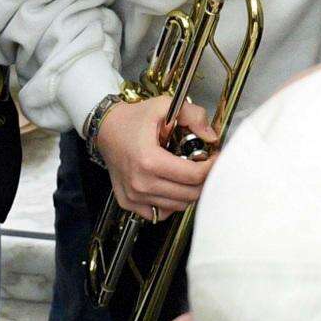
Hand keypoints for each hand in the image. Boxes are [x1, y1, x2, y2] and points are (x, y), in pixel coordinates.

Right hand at [94, 91, 217, 220]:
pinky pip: (160, 213)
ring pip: (177, 206)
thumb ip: (193, 116)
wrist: (106, 128)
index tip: (214, 159)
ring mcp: (133, 195)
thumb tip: (211, 137)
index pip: (194, 176)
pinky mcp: (129, 202)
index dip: (211, 167)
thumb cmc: (133, 119)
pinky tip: (170, 186)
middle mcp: (140, 182)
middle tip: (203, 166)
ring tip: (186, 175)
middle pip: (189, 194)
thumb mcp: (165, 106)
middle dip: (203, 180)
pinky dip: (170, 203)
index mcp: (149, 160)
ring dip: (188, 192)